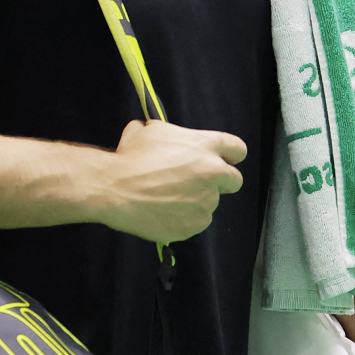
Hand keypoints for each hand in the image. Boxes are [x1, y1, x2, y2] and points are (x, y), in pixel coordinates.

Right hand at [94, 120, 245, 243]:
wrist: (116, 189)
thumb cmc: (131, 157)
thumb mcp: (149, 131)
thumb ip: (166, 131)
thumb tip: (155, 130)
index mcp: (206, 145)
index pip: (238, 150)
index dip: (229, 157)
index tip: (221, 161)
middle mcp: (213, 173)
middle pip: (234, 180)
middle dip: (219, 182)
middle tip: (195, 183)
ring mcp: (206, 201)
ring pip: (210, 202)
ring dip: (196, 201)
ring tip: (168, 199)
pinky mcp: (196, 224)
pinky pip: (196, 222)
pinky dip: (184, 219)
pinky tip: (164, 213)